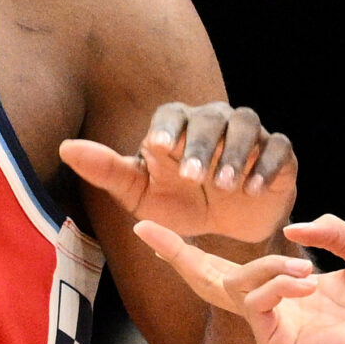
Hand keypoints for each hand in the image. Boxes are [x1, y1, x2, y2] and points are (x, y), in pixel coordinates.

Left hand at [60, 102, 295, 243]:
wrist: (225, 229)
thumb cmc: (177, 205)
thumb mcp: (139, 195)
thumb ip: (106, 170)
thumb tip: (66, 148)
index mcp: (179, 126)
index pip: (172, 114)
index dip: (168, 128)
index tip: (159, 149)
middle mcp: (215, 122)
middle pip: (211, 118)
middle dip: (203, 145)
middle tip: (194, 178)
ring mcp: (249, 136)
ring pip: (247, 126)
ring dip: (236, 153)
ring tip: (225, 185)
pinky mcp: (278, 154)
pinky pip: (278, 149)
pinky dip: (267, 167)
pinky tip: (253, 190)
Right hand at [136, 213, 344, 343]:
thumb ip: (329, 232)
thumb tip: (293, 233)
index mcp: (287, 296)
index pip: (231, 270)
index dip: (195, 250)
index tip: (156, 227)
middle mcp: (273, 316)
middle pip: (208, 283)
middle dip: (177, 255)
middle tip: (145, 230)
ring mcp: (271, 336)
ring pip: (236, 287)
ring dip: (268, 269)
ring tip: (309, 272)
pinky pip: (257, 304)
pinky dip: (278, 285)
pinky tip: (309, 284)